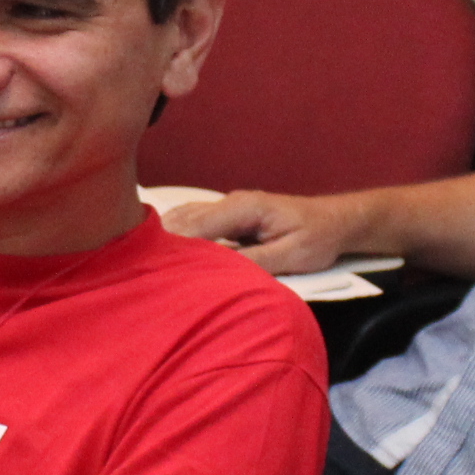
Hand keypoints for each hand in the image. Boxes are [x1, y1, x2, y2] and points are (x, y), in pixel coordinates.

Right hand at [162, 187, 363, 274]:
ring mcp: (227, 206)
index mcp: (245, 207)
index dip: (175, 247)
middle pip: (184, 220)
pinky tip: (164, 252)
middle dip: (163, 243)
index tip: (156, 267)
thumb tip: (221, 272)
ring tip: (144, 262)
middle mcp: (231, 202)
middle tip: (140, 268)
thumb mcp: (293, 255)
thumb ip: (257, 261)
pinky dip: (177, 235)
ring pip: (184, 218)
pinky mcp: (227, 216)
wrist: (335, 221)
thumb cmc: (318, 237)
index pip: (198, 226)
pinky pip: (193, 222)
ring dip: (166, 239)